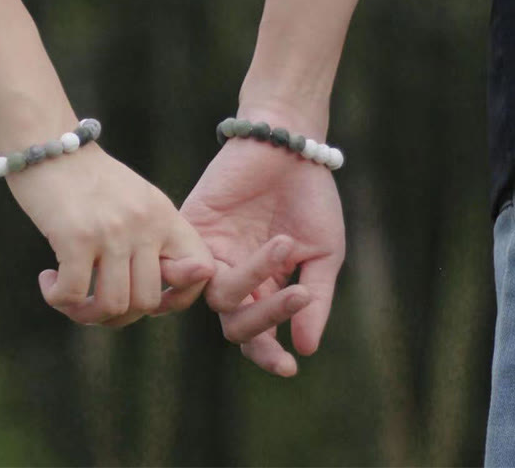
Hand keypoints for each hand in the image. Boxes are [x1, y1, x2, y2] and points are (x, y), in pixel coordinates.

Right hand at [6, 144, 214, 326]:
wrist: (51, 144)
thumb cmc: (90, 180)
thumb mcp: (136, 201)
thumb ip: (154, 240)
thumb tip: (165, 296)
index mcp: (165, 215)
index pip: (202, 269)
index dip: (181, 297)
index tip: (146, 296)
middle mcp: (145, 224)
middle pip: (148, 302)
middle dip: (120, 315)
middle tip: (93, 299)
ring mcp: (113, 231)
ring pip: (114, 307)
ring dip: (86, 314)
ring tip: (69, 296)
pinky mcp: (76, 237)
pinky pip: (74, 295)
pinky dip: (58, 299)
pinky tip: (49, 281)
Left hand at [179, 109, 344, 375]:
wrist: (289, 145)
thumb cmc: (310, 197)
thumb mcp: (323, 252)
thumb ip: (315, 300)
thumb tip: (306, 349)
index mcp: (265, 288)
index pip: (258, 334)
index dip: (270, 355)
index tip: (289, 368)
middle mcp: (235, 276)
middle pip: (235, 324)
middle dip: (266, 320)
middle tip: (298, 297)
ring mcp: (213, 253)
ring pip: (220, 296)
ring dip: (256, 280)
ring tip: (285, 244)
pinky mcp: (193, 227)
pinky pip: (191, 264)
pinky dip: (209, 269)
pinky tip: (236, 256)